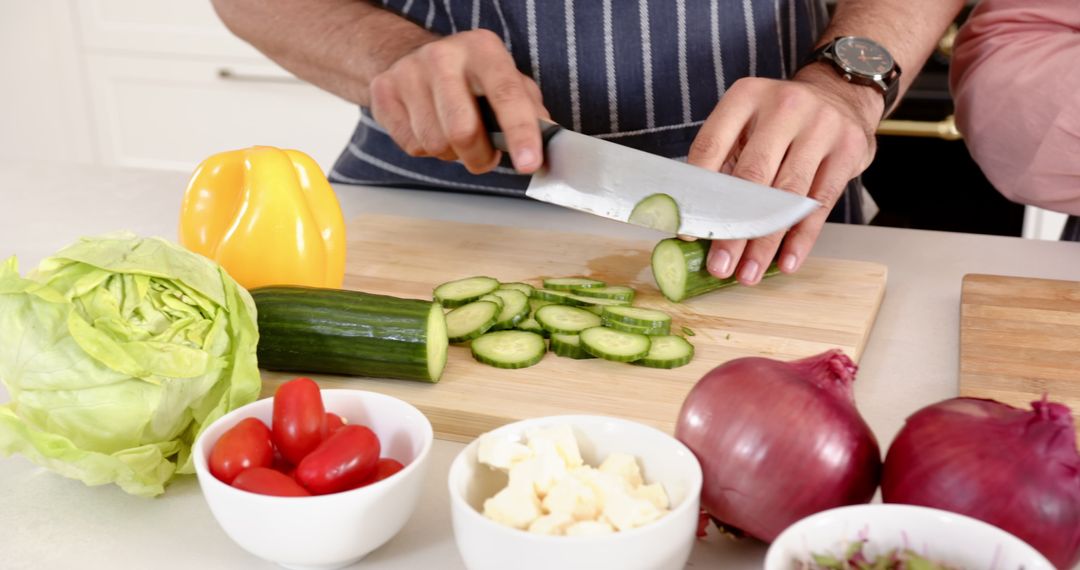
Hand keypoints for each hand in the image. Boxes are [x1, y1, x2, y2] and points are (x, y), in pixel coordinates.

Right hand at [369, 29, 549, 173]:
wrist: (413, 58)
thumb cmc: (472, 78)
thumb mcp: (508, 82)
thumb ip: (530, 111)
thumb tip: (549, 145)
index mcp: (484, 50)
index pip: (506, 95)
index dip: (520, 133)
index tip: (529, 164)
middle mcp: (444, 56)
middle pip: (463, 130)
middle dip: (479, 157)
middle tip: (485, 156)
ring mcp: (409, 71)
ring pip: (435, 143)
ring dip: (452, 154)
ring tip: (455, 135)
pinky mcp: (384, 90)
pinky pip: (411, 146)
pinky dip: (427, 150)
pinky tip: (431, 128)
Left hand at [687, 64, 883, 284]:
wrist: (841, 96)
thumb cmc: (781, 121)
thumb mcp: (748, 124)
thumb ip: (724, 163)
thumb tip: (695, 223)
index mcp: (745, 97)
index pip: (711, 148)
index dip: (699, 194)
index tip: (690, 232)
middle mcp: (783, 107)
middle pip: (751, 178)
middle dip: (733, 229)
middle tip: (720, 265)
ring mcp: (820, 126)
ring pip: (786, 196)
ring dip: (765, 243)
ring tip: (748, 273)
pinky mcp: (848, 149)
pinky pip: (819, 203)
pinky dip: (801, 237)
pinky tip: (786, 262)